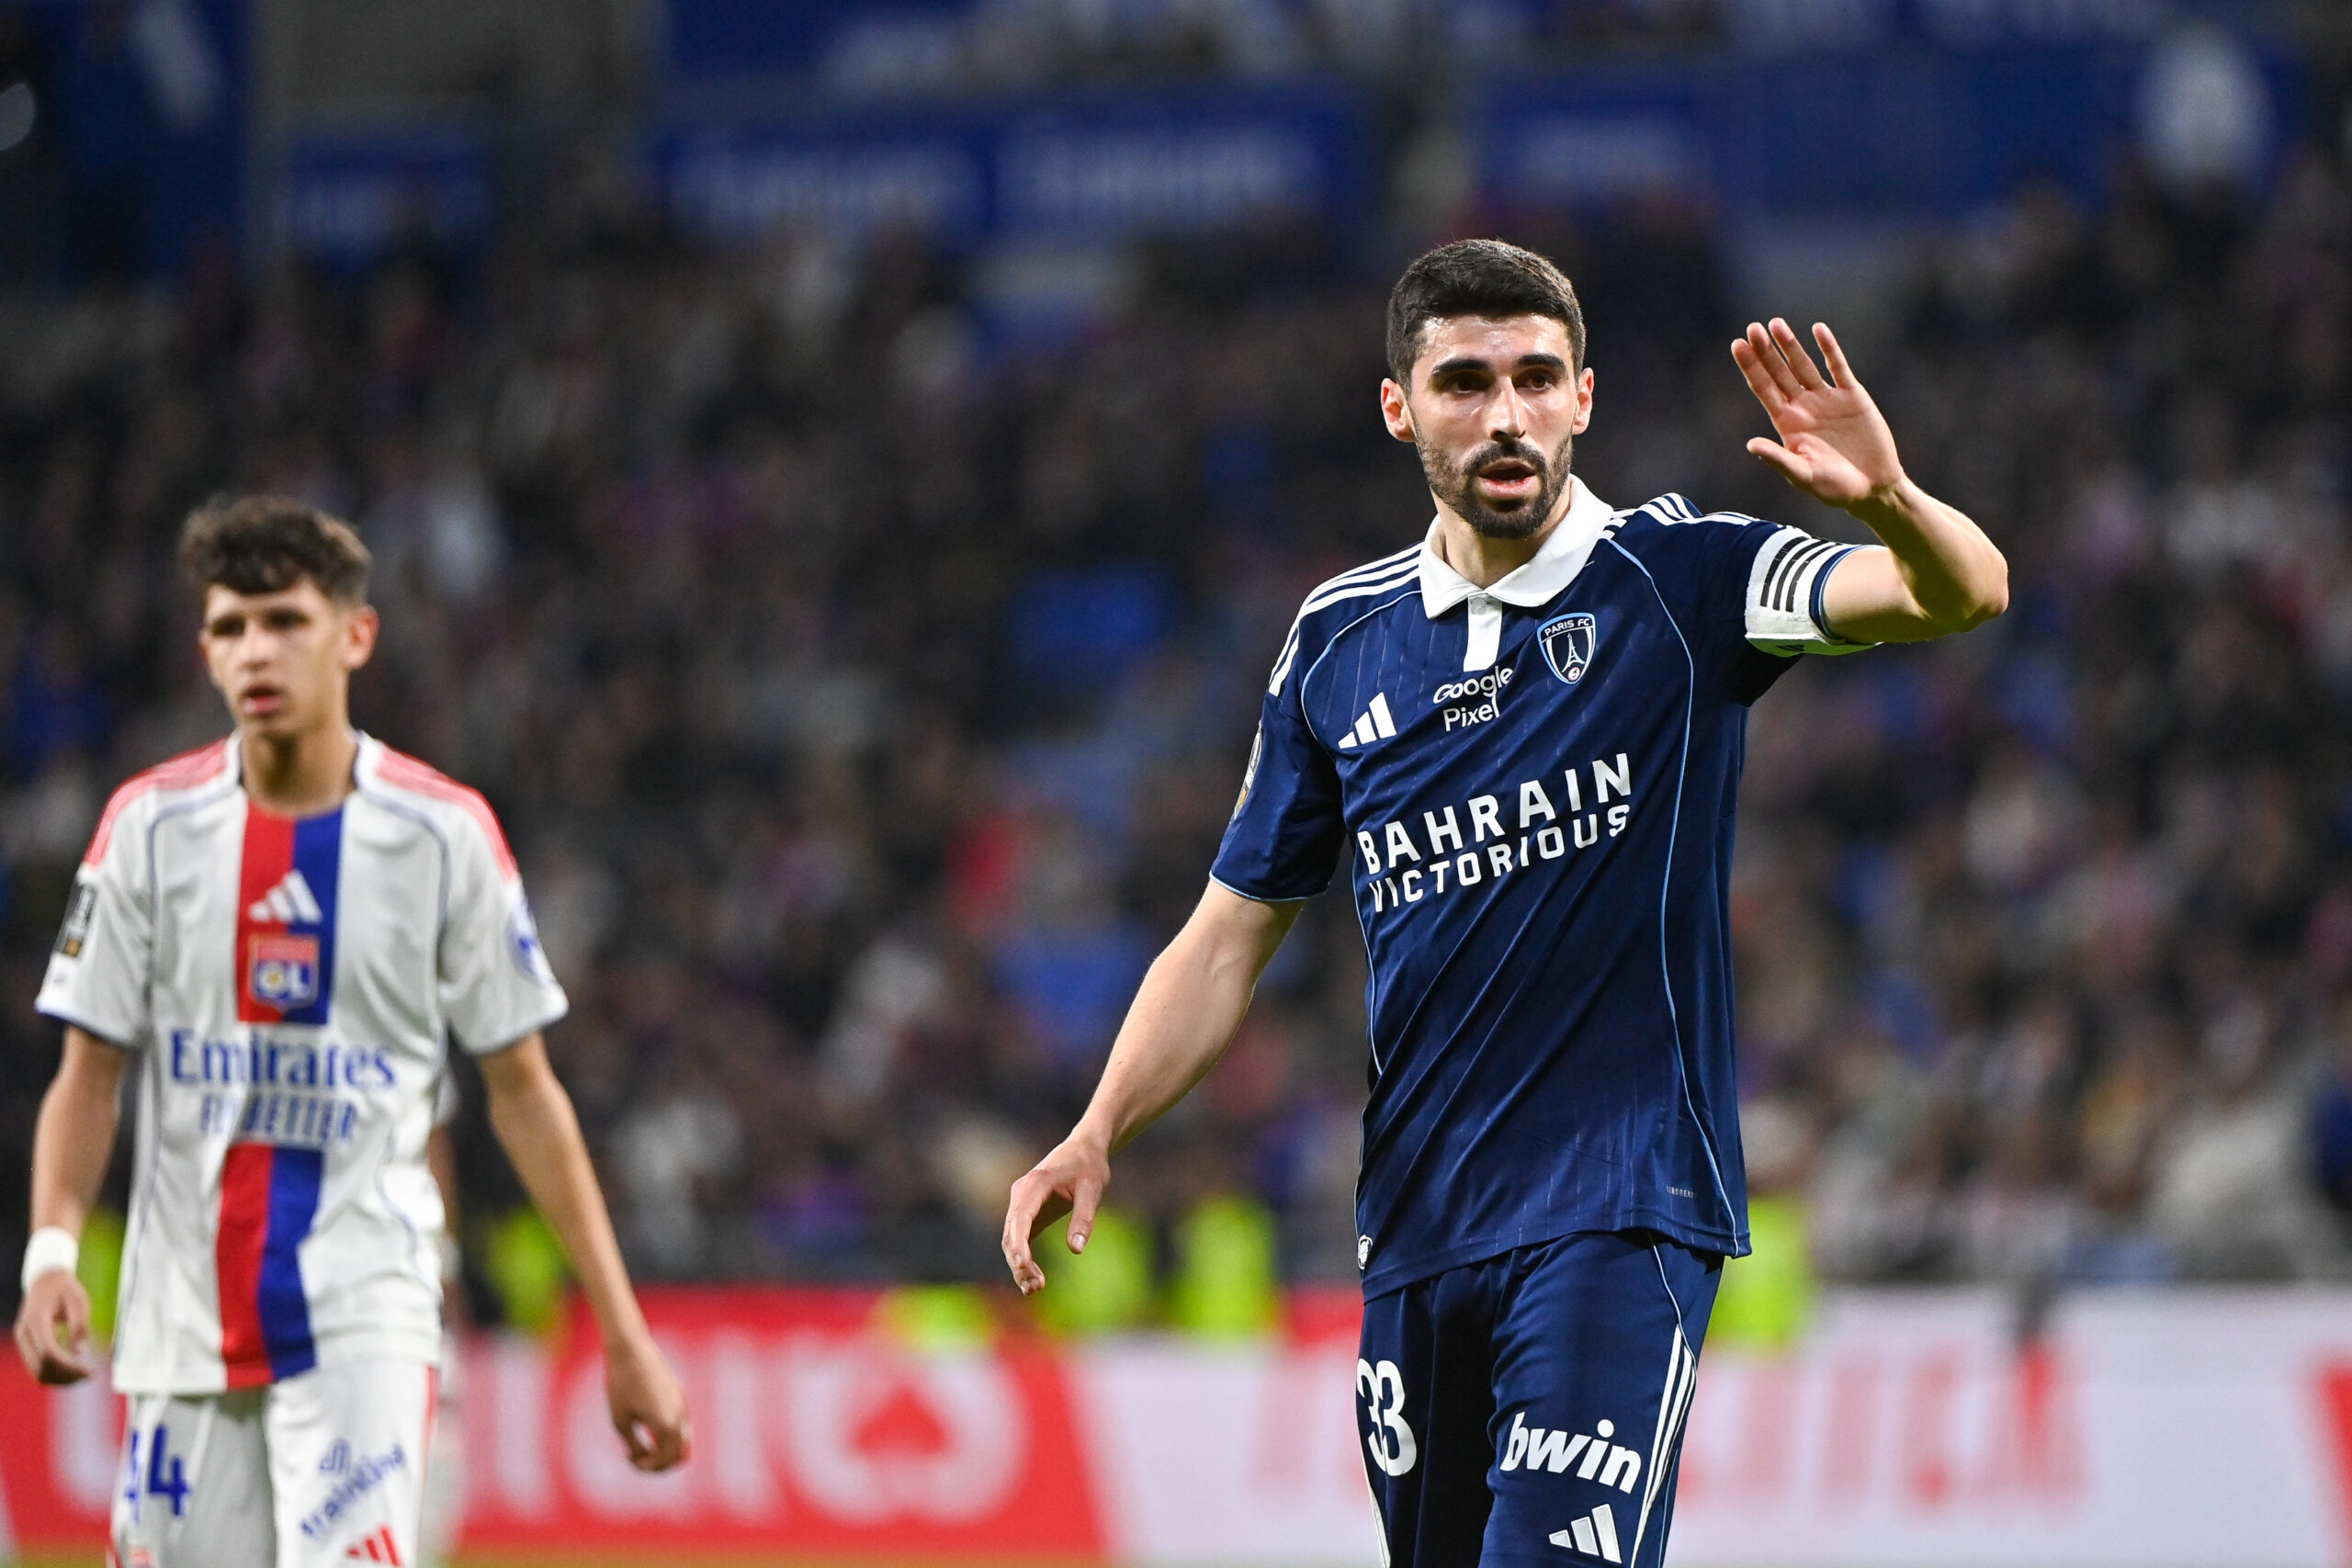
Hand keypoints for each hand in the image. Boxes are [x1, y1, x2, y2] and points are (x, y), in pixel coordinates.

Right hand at [14, 1269, 92, 1385]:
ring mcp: (22, 1341)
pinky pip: (37, 1367)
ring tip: (83, 1375)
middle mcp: (24, 1333)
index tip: (89, 1371)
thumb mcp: (78, 1301)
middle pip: (41, 1367)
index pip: (48, 1353)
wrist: (46, 1282)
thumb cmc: (65, 1290)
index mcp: (36, 1320)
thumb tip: (79, 1352)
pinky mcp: (26, 1346)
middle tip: (89, 1375)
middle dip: (65, 1376)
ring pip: (37, 1372)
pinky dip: (54, 1373)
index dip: (68, 1367)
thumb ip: (79, 1325)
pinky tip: (73, 1371)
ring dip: (60, 1378)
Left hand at [605, 1332, 690, 1471]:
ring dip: (665, 1449)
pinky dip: (668, 1434)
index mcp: (667, 1424)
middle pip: (679, 1454)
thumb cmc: (620, 1385)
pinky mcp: (678, 1394)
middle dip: (659, 1462)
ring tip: (641, 1445)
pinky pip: (680, 1423)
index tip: (629, 1457)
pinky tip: (647, 1428)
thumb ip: (635, 1444)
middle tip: (637, 1459)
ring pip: (682, 1439)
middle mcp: (680, 1415)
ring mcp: (682, 1403)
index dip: (647, 1467)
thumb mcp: (621, 1420)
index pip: (665, 1460)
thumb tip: (643, 1457)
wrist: (630, 1350)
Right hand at [1002, 1130, 1110, 1295]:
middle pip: (1011, 1233)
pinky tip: (1033, 1278)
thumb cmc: (1089, 1166)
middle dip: (1019, 1262)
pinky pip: (1019, 1238)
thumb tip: (1076, 1249)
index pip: (1019, 1218)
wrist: (1084, 1148)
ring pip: (1011, 1239)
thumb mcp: (1093, 1190)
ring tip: (1034, 1289)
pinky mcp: (1027, 1213)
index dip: (1019, 1245)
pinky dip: (1023, 1258)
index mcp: (1034, 1184)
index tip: (1023, 1266)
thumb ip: (1084, 1218)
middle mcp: (1021, 1194)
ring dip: (1019, 1264)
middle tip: (1035, 1287)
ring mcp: (1021, 1203)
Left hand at [1731, 319, 1904, 509]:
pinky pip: (1838, 367)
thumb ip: (1778, 459)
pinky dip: (1829, 349)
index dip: (1750, 367)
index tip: (1737, 345)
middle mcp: (1803, 407)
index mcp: (1787, 424)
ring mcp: (1827, 399)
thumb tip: (1750, 445)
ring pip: (1804, 365)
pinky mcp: (1852, 396)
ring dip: (1790, 345)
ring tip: (1775, 323)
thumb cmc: (1835, 489)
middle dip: (1766, 351)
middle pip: (1779, 373)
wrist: (1873, 487)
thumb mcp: (1804, 476)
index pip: (1763, 389)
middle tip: (1752, 328)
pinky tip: (1818, 330)